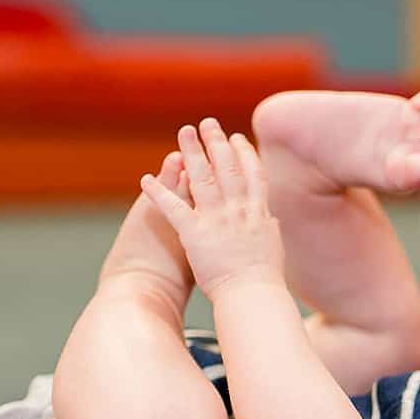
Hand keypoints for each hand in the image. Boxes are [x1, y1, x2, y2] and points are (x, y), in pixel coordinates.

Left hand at [140, 119, 286, 301]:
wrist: (253, 295)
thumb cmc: (264, 278)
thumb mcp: (273, 246)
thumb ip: (268, 228)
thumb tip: (270, 218)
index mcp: (257, 212)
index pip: (252, 174)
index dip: (243, 153)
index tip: (236, 137)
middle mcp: (238, 210)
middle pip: (227, 168)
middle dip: (216, 142)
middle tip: (207, 123)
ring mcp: (216, 220)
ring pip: (202, 179)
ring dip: (191, 153)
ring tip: (184, 132)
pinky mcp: (195, 234)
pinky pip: (174, 208)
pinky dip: (159, 193)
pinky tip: (146, 179)